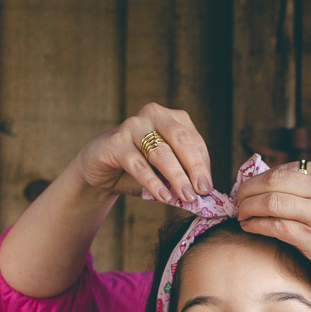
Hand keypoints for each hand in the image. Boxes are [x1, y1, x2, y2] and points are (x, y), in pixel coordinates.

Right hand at [69, 102, 211, 201]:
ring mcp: (133, 125)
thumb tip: (204, 194)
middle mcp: (154, 115)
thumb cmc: (141, 169)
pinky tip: (163, 196)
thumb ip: (183, 177)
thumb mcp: (166, 172)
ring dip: (176, 176)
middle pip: (181, 140)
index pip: (195, 141)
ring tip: (186, 196)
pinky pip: (138, 163)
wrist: (103, 171)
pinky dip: (152, 182)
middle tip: (201, 191)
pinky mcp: (115, 141)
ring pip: (160, 152)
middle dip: (194, 167)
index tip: (208, 188)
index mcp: (173, 118)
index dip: (203, 165)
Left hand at [235, 160, 310, 289]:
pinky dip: (256, 225)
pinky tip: (250, 227)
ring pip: (269, 202)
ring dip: (247, 208)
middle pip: (272, 180)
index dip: (260, 178)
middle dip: (247, 190)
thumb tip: (273, 188)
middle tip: (236, 200)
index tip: (248, 188)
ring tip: (240, 214)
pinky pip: (275, 226)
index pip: (285, 168)